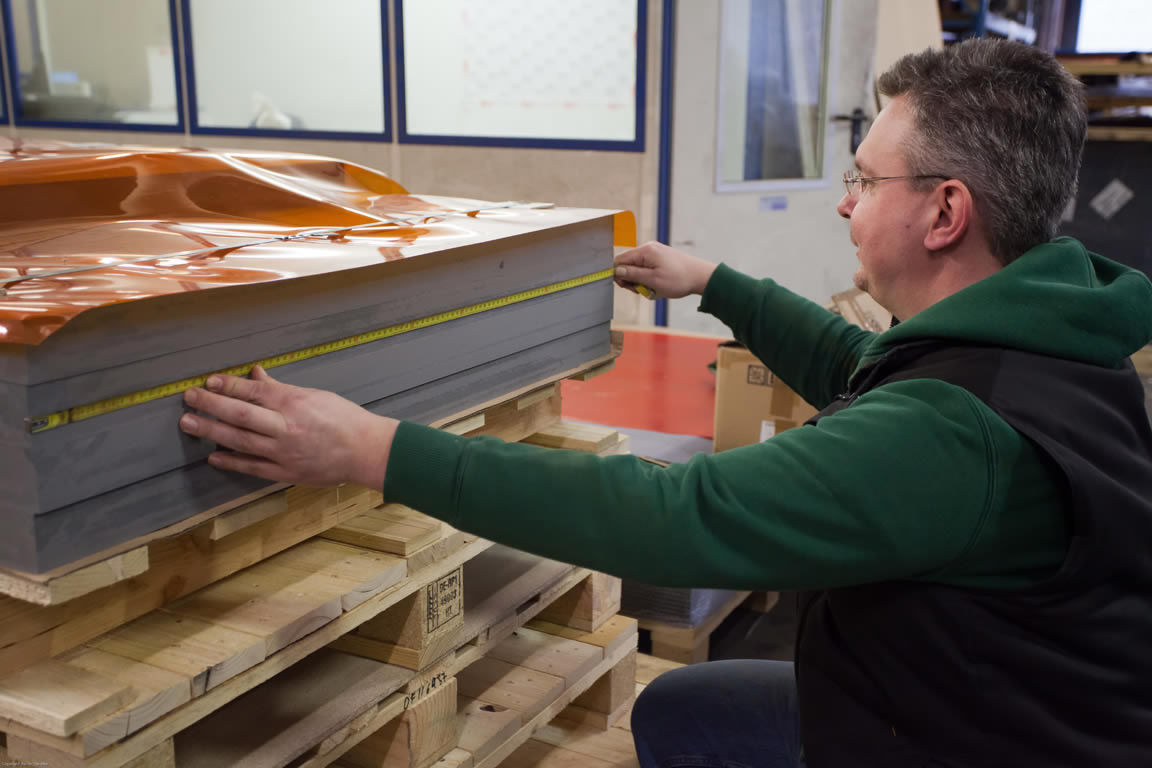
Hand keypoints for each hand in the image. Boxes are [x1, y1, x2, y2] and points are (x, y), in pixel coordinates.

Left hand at [179, 366, 397, 488]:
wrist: (366, 451)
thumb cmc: (345, 419)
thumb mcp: (315, 396)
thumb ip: (281, 389)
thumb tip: (255, 375)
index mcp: (294, 403)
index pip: (254, 392)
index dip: (228, 386)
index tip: (209, 381)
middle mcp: (286, 427)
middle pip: (240, 415)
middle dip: (211, 405)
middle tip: (189, 398)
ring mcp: (284, 452)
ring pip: (240, 441)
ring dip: (212, 431)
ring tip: (189, 424)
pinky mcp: (286, 471)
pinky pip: (253, 467)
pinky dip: (231, 462)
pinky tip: (213, 456)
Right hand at [613, 241, 717, 298]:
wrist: (701, 277)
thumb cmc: (679, 279)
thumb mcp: (653, 280)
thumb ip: (632, 275)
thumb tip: (616, 271)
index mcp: (645, 251)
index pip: (619, 260)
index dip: (618, 275)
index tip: (626, 287)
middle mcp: (648, 248)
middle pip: (627, 264)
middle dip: (631, 280)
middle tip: (642, 290)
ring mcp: (655, 252)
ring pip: (637, 268)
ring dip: (641, 281)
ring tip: (653, 289)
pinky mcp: (660, 257)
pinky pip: (646, 268)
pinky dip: (648, 278)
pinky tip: (657, 285)